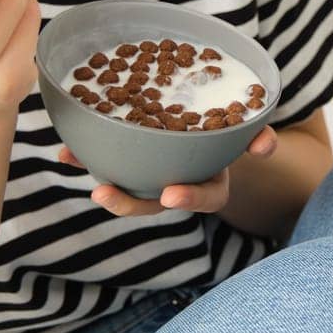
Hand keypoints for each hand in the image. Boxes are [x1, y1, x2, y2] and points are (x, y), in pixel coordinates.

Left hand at [58, 127, 278, 215]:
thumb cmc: (230, 131)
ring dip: (101, 183)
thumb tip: (266, 143)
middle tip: (102, 194)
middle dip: (126, 203)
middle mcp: (177, 186)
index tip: (170, 194)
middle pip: (150, 204)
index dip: (187, 198)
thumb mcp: (246, 133)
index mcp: (208, 184)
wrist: (212, 128)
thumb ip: (256, 136)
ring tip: (76, 165)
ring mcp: (151, 177)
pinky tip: (66, 150)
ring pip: (125, 187)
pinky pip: (107, 163)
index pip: (202, 199)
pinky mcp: (131, 161)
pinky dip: (85, 157)